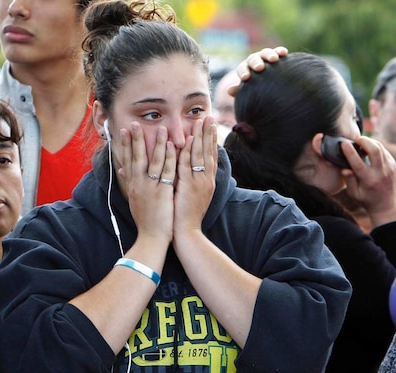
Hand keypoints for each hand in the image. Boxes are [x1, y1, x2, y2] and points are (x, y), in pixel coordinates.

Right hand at [116, 122, 174, 245]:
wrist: (150, 238)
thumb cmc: (145, 221)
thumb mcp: (133, 200)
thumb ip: (129, 183)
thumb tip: (121, 170)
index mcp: (132, 186)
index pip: (127, 161)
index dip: (125, 145)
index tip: (123, 131)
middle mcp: (138, 184)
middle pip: (136, 158)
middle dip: (135, 139)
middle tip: (133, 123)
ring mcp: (150, 188)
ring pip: (153, 161)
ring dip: (157, 143)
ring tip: (160, 128)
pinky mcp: (162, 192)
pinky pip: (166, 172)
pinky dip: (169, 158)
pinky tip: (172, 147)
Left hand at [173, 117, 217, 238]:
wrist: (187, 233)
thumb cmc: (185, 216)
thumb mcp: (190, 195)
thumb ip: (189, 181)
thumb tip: (187, 170)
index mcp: (207, 181)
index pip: (210, 156)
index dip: (210, 139)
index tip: (210, 125)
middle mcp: (206, 180)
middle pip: (208, 152)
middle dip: (208, 133)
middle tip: (209, 116)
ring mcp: (199, 183)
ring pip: (201, 155)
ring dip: (200, 137)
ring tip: (200, 121)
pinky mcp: (189, 187)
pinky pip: (189, 166)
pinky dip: (189, 153)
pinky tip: (188, 140)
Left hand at [229, 46, 288, 95]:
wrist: (271, 86)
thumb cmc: (258, 91)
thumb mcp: (249, 92)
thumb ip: (240, 91)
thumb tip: (229, 90)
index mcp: (245, 69)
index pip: (242, 69)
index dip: (243, 72)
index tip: (246, 78)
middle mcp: (254, 61)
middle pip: (253, 59)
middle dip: (255, 63)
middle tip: (260, 68)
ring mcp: (264, 56)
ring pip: (265, 53)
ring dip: (269, 55)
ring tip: (274, 59)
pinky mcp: (276, 54)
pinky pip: (278, 51)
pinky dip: (279, 51)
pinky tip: (284, 53)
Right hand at [340, 136, 395, 227]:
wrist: (386, 206)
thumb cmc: (366, 200)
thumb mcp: (354, 194)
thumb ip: (349, 180)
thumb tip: (344, 168)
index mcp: (369, 181)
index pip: (358, 163)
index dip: (350, 152)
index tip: (344, 144)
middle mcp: (381, 173)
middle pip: (374, 150)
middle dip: (364, 141)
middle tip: (356, 139)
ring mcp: (389, 168)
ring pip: (381, 148)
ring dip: (370, 142)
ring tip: (361, 141)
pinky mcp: (393, 165)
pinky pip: (385, 151)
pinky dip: (376, 146)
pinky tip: (369, 148)